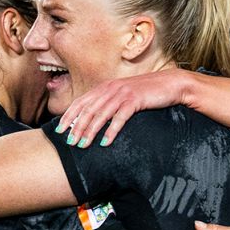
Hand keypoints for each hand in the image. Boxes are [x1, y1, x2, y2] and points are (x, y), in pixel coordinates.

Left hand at [57, 69, 192, 147]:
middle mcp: (111, 88)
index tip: (59, 130)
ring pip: (100, 114)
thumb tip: (93, 120)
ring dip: (90, 131)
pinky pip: (120, 118)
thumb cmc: (146, 93)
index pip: (81, 102)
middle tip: (70, 143)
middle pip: (88, 110)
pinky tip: (106, 143)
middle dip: (76, 127)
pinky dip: (111, 131)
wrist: (170, 84)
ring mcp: (123, 93)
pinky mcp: (135, 100)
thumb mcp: (123, 95)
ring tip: (83, 145)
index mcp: (105, 87)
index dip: (69, 116)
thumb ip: (108, 103)